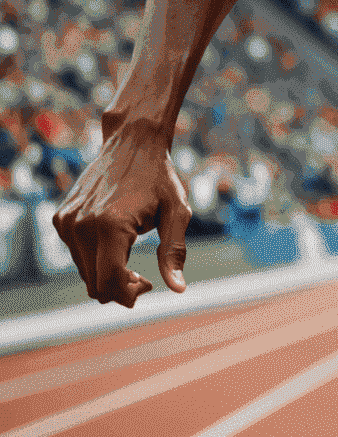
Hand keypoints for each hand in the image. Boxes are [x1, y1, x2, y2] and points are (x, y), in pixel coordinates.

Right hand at [52, 116, 191, 306]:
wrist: (132, 142)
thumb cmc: (160, 177)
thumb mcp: (177, 211)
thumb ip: (173, 252)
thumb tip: (178, 289)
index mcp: (110, 225)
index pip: (109, 280)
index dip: (128, 293)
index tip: (146, 285)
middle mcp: (81, 226)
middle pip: (94, 283)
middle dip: (119, 290)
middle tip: (143, 278)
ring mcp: (67, 222)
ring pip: (84, 272)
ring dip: (106, 274)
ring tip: (132, 255)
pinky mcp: (61, 218)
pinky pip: (76, 254)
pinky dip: (95, 257)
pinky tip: (116, 240)